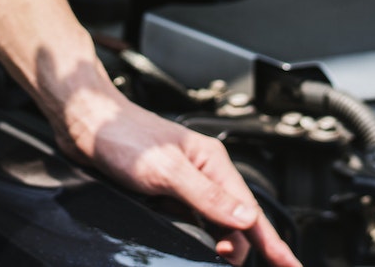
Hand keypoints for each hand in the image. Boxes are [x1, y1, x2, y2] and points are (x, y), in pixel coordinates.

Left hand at [58, 87, 302, 266]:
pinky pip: (188, 219)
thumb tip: (244, 218)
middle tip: (225, 264)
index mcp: (212, 162)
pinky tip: (189, 240)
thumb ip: (207, 196)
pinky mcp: (163, 190)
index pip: (250, 211)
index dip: (271, 242)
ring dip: (214, 241)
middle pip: (234, 221)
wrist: (85, 122)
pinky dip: (192, 234)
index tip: (289, 265)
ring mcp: (183, 182)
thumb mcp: (167, 170)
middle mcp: (202, 171)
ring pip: (211, 222)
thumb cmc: (122, 134)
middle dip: (236, 247)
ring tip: (214, 256)